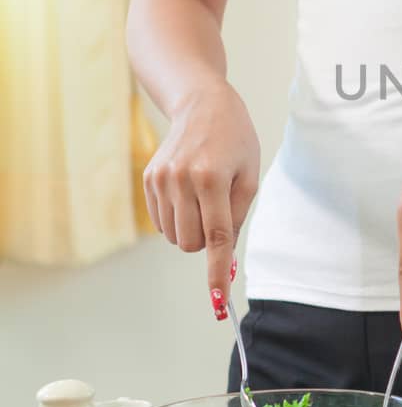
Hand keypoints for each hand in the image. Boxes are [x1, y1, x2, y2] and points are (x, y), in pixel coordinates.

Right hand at [143, 80, 259, 317]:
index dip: (216, 273)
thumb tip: (223, 261)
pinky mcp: (148, 179)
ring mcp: (160, 180)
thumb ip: (237, 219)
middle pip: (191, 243)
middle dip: (207, 241)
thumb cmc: (235, 140)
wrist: (202, 104)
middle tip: (219, 212)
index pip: (216, 237)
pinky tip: (187, 193)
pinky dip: (177, 218)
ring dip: (191, 229)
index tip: (218, 302)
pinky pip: (161, 222)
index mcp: (211, 179)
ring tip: (205, 197)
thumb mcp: (248, 175)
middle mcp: (181, 180)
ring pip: (174, 236)